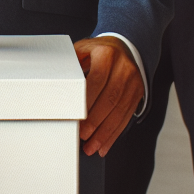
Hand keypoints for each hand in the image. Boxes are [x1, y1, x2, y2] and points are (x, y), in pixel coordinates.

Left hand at [74, 36, 143, 156]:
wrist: (123, 46)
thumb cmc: (98, 52)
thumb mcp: (84, 50)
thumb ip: (72, 64)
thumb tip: (55, 83)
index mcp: (106, 53)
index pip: (97, 80)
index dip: (87, 101)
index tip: (77, 117)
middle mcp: (123, 67)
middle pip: (110, 99)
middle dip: (95, 122)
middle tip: (83, 137)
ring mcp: (133, 80)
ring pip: (119, 111)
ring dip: (105, 133)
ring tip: (92, 147)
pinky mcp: (138, 92)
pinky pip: (126, 116)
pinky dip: (115, 133)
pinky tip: (105, 145)